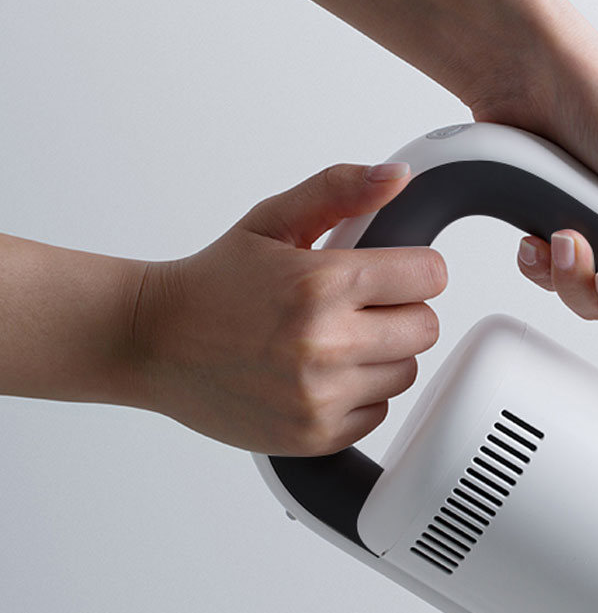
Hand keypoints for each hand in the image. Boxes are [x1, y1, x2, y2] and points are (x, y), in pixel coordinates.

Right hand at [132, 163, 445, 454]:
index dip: (414, 270)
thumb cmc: (214, 283)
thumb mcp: (273, 221)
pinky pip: (380, 412)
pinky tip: (322, 375)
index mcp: (322, 284)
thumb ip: (339, 191)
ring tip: (334, 340)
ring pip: (407, 371)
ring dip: (383, 355)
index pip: (430, 276)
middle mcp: (325, 343)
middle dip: (400, 311)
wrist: (152, 344)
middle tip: (357, 307)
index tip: (392, 273)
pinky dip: (359, 395)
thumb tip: (397, 177)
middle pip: (426, 327)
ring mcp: (321, 395)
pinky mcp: (316, 434)